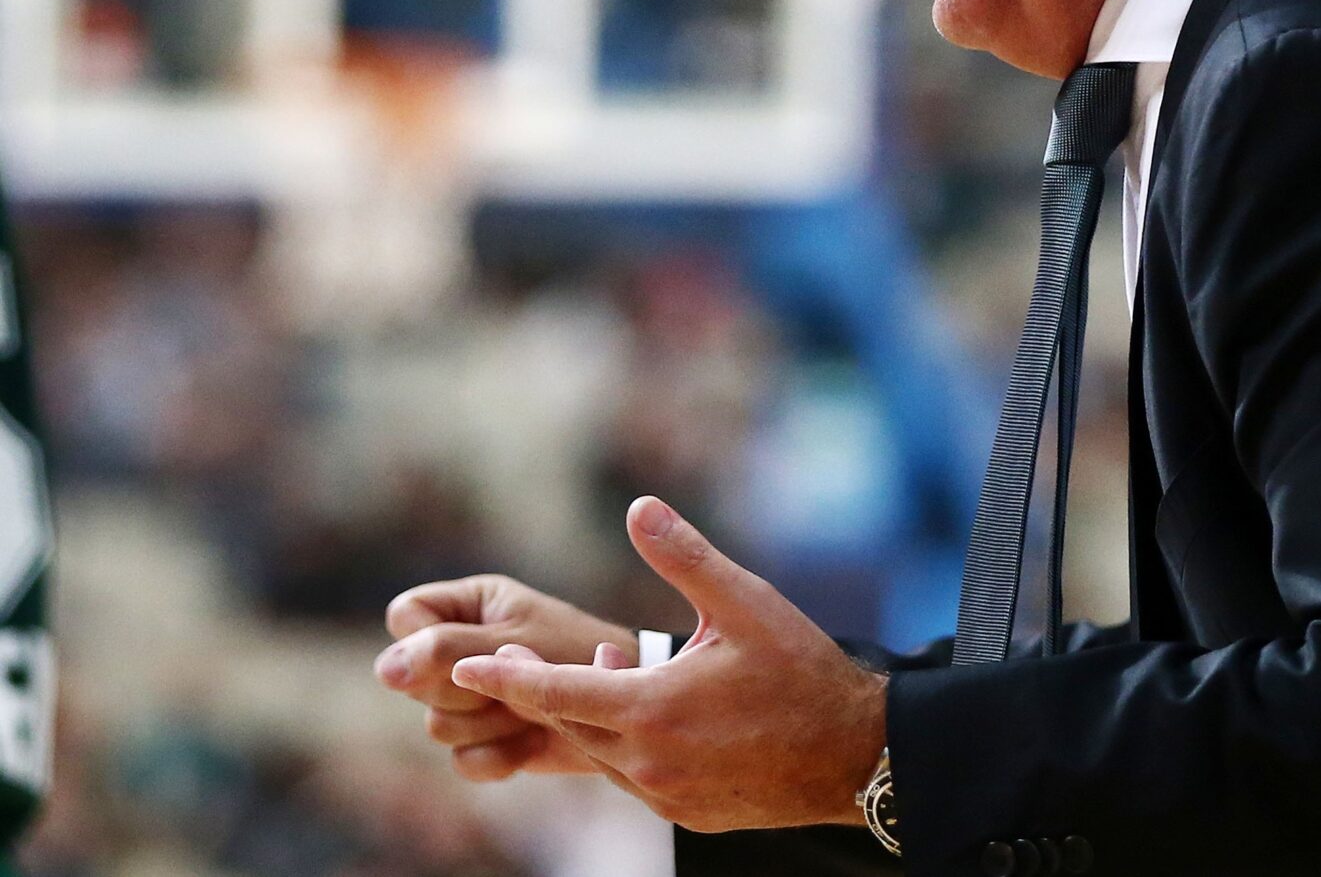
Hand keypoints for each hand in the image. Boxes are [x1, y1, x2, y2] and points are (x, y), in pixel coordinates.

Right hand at [376, 572, 637, 780]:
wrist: (635, 705)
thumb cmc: (583, 652)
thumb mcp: (517, 643)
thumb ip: (449, 651)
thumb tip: (385, 669)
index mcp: (474, 604)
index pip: (405, 616)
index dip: (425, 642)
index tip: (472, 650)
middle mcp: (466, 646)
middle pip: (413, 680)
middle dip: (467, 690)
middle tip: (516, 680)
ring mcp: (474, 694)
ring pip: (437, 725)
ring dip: (489, 725)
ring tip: (532, 710)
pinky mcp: (489, 738)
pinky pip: (461, 759)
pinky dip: (497, 756)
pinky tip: (530, 742)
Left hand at [452, 496, 888, 832]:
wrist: (855, 754)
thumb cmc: (801, 670)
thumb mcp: (745, 603)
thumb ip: (684, 557)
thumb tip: (638, 507)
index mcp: (651, 710)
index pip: (555, 693)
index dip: (506, 677)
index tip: (463, 666)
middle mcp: (648, 763)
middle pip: (569, 726)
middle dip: (542, 690)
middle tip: (520, 659)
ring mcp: (666, 797)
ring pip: (600, 755)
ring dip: (590, 713)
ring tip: (610, 666)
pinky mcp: (688, 815)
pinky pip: (635, 780)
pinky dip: (624, 745)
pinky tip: (650, 711)